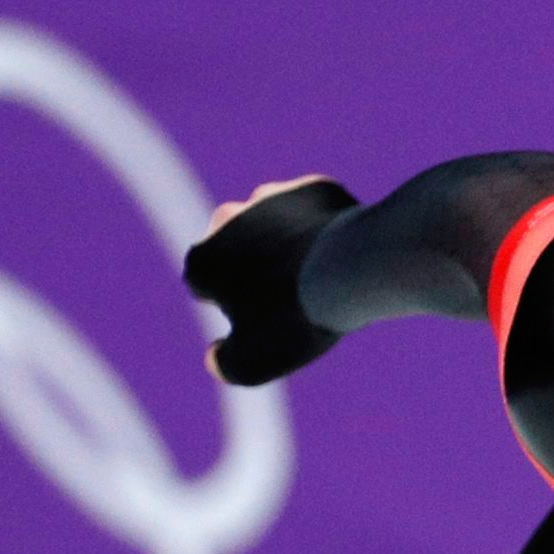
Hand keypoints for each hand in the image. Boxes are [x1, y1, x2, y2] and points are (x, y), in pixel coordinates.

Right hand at [186, 175, 354, 384]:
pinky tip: (336, 252)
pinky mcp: (312, 189)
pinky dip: (319, 227)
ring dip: (284, 242)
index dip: (230, 304)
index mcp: (204, 260)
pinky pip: (312, 211)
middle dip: (250, 265)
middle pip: (233, 246)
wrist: (350, 270)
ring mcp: (271, 197)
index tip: (257, 318)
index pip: (204, 284)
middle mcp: (227, 219)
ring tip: (313, 273)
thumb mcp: (252, 363)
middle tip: (284, 295)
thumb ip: (224, 364)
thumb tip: (216, 358)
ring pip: (272, 222)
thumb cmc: (293, 319)